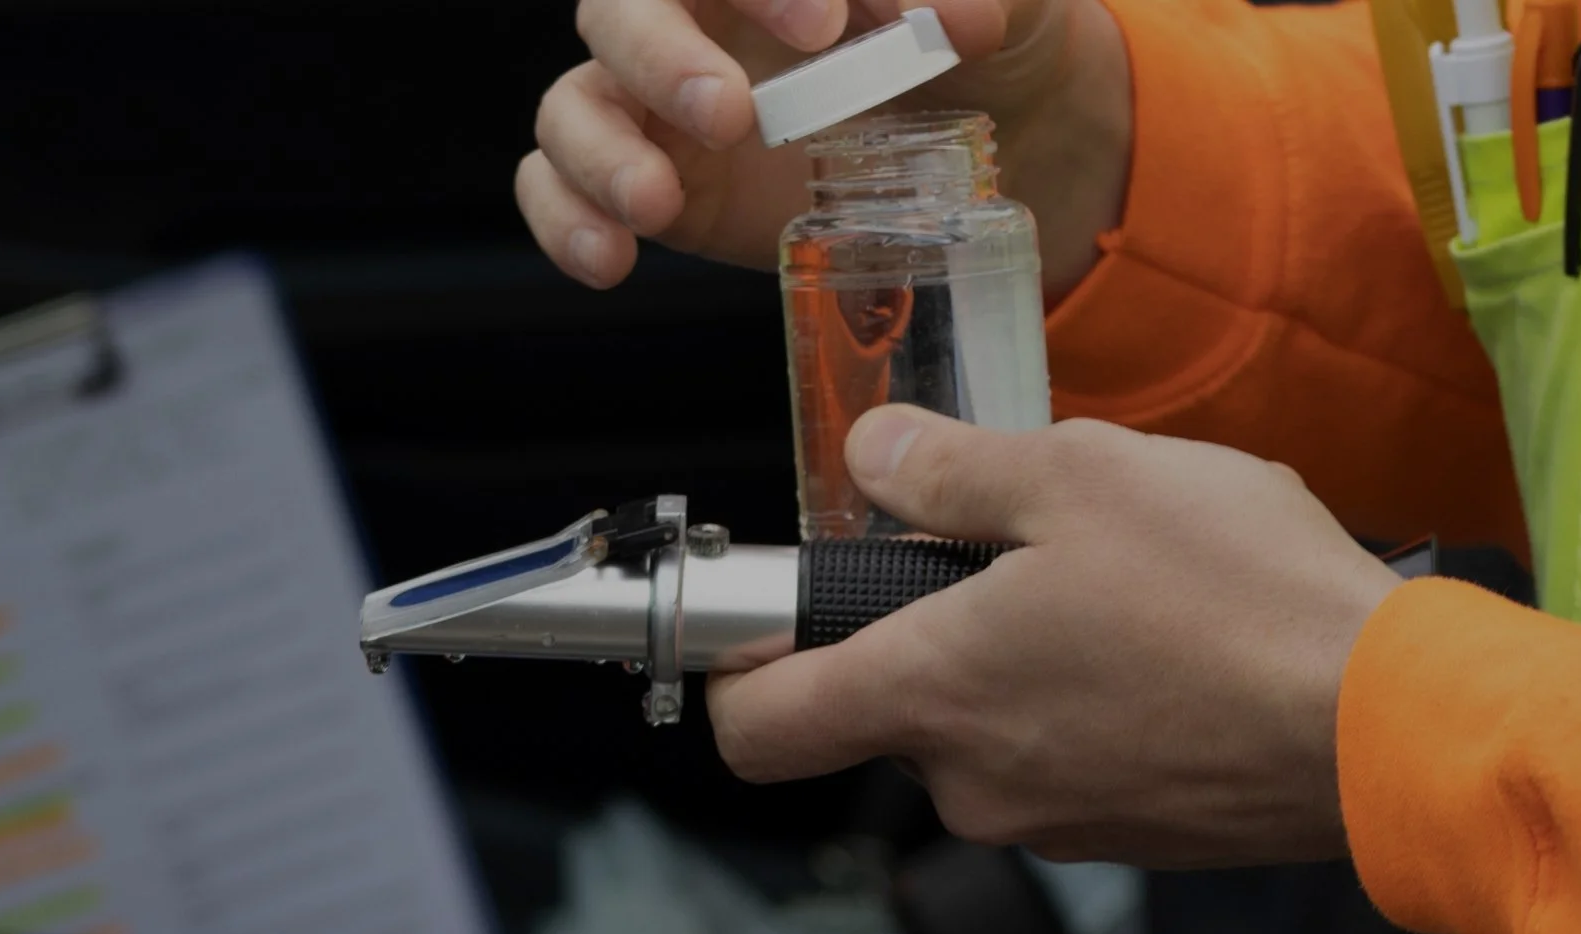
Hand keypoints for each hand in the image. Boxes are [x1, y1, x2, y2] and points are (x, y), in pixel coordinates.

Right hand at [517, 0, 1131, 298]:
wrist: (1008, 132)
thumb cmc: (988, 42)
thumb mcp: (1016, 11)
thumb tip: (961, 16)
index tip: (825, 26)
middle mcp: (698, 19)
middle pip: (620, 9)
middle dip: (661, 58)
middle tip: (731, 114)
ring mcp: (664, 104)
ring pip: (576, 103)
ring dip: (599, 153)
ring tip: (654, 205)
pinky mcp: (661, 183)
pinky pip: (564, 188)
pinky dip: (565, 220)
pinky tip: (609, 260)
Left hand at [707, 408, 1401, 867]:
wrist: (1387, 723)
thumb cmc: (1240, 598)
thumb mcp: (1082, 475)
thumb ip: (951, 468)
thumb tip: (875, 458)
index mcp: (933, 692)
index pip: (756, 727)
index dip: (738, 670)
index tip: (773, 615)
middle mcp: (976, 782)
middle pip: (891, 708)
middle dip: (934, 627)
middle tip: (1023, 549)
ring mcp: (1055, 821)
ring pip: (991, 728)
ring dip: (1025, 658)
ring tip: (1127, 589)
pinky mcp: (1130, 838)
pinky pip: (1068, 758)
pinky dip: (1093, 702)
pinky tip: (1175, 646)